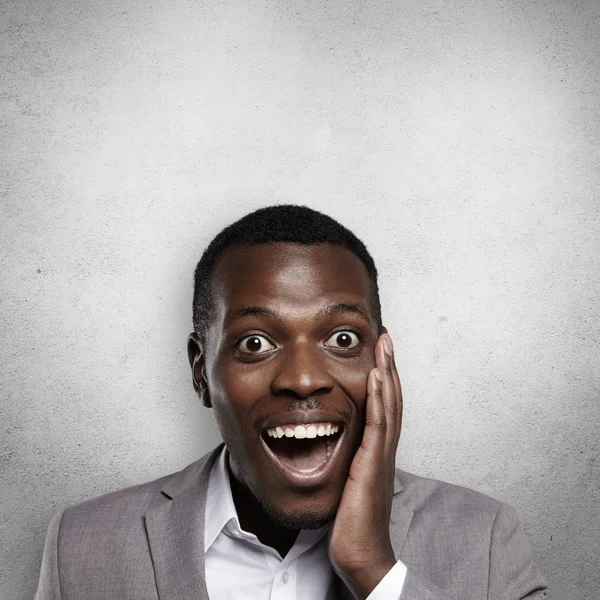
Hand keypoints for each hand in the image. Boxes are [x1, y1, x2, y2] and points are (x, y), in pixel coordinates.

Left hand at [328, 332, 402, 598]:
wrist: (362, 555)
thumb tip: (332, 445)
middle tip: (386, 338)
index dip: (384, 380)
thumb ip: (348, 462)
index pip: (383, 408)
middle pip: (391, 400)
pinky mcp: (372, 464)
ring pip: (388, 406)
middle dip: (388, 367)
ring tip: (384, 345)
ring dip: (387, 372)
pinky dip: (378, 397)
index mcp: (377, 453)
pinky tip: (376, 376)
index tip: (379, 355)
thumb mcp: (348, 484)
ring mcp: (380, 456)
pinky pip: (377, 425)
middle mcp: (384, 450)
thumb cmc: (353, 523)